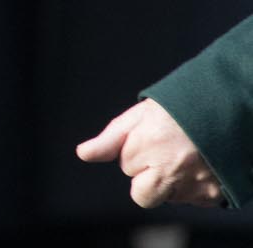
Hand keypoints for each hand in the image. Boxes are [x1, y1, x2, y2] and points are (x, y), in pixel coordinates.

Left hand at [77, 98, 223, 207]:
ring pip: (168, 197)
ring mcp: (194, 184)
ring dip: (170, 182)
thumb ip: (109, 139)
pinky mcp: (213, 194)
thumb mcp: (138, 116)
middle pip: (143, 195)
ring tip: (183, 156)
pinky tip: (197, 166)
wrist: (224, 108)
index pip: (126, 166)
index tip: (151, 138)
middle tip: (163, 154)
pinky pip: (192, 200)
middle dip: (147, 178)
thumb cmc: (178, 110)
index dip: (136, 151)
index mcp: (149, 144)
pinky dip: (192, 188)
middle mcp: (171, 168)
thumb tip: (83, 154)